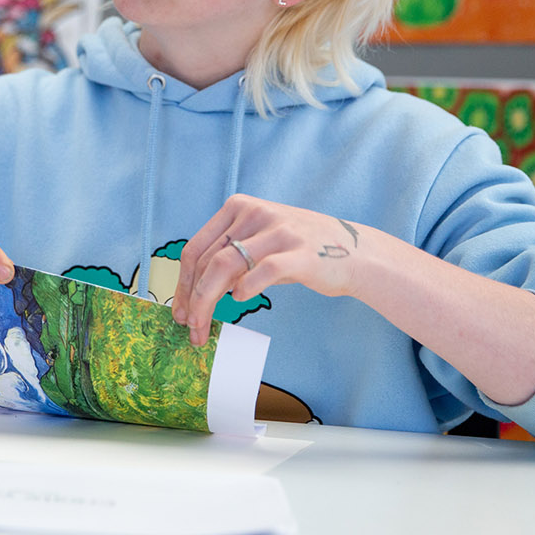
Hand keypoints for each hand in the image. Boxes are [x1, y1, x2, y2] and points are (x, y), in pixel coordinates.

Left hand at [170, 195, 364, 344]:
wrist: (355, 252)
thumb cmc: (300, 251)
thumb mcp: (259, 243)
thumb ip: (229, 258)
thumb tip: (193, 294)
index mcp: (238, 207)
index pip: (196, 248)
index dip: (182, 284)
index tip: (179, 311)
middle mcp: (255, 213)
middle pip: (207, 260)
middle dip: (192, 299)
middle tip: (189, 327)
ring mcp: (278, 230)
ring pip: (225, 266)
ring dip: (208, 302)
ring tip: (204, 326)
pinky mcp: (300, 252)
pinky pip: (261, 272)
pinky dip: (244, 289)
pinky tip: (239, 301)